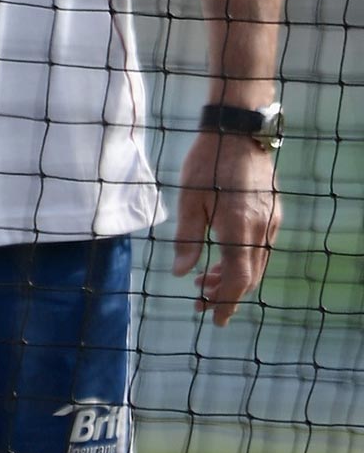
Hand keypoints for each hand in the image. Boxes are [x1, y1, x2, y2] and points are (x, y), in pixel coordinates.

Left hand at [172, 130, 280, 324]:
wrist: (237, 133)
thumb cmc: (207, 163)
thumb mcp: (188, 200)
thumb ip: (187, 239)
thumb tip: (180, 273)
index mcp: (238, 228)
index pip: (238, 279)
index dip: (226, 302)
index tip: (215, 319)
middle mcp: (260, 229)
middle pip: (248, 276)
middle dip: (226, 294)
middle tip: (200, 303)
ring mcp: (270, 221)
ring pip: (256, 264)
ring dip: (232, 278)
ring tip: (204, 283)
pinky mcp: (272, 213)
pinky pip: (260, 248)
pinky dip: (242, 260)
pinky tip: (221, 260)